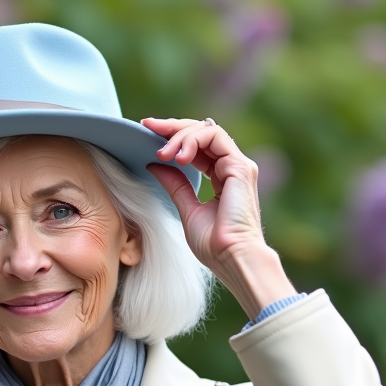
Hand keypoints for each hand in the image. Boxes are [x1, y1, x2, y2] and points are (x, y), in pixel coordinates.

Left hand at [142, 118, 294, 319]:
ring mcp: (238, 165)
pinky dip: (193, 140)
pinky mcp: (239, 166)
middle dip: (173, 127)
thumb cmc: (214, 245)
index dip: (172, 136)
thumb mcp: (187, 208)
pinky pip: (215, 136)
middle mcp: (232, 168)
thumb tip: (155, 165)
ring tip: (163, 153)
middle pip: (202, 132)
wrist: (232, 258)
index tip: (146, 132)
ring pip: (208, 130)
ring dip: (180, 135)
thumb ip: (175, 185)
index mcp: (221, 178)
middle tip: (147, 127)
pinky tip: (178, 156)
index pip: (197, 146)